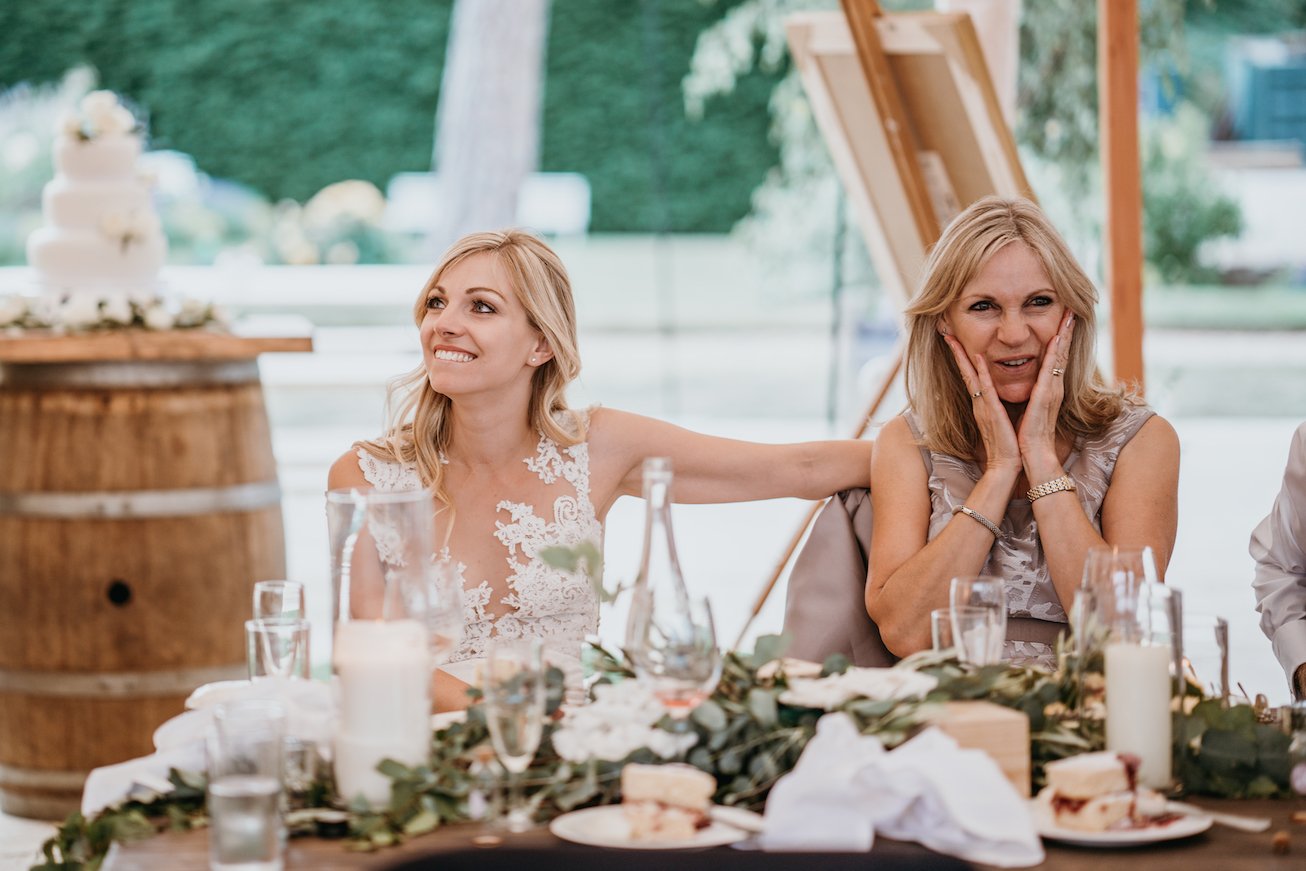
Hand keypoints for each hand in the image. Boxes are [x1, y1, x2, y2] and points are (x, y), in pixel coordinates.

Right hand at [945, 335, 1020, 473]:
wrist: (1007, 465)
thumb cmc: (1007, 445)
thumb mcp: (1001, 420)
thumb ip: (996, 407)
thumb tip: (997, 397)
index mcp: (983, 403)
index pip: (971, 376)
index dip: (963, 358)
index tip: (955, 342)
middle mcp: (979, 402)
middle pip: (965, 372)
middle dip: (955, 352)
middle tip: (946, 333)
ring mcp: (983, 406)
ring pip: (971, 376)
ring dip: (962, 357)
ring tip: (953, 340)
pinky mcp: (991, 412)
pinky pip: (984, 389)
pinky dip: (980, 373)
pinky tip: (977, 359)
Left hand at [1017, 312, 1073, 472]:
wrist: (1032, 455)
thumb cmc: (1030, 433)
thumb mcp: (1032, 408)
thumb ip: (1033, 394)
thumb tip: (1032, 383)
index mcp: (1049, 388)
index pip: (1057, 358)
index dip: (1062, 337)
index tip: (1065, 318)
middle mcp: (1053, 387)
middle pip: (1063, 353)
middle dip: (1068, 330)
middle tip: (1073, 307)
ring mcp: (1051, 391)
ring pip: (1059, 358)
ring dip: (1064, 335)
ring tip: (1069, 315)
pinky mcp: (1044, 398)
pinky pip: (1049, 372)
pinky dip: (1053, 355)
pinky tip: (1055, 339)